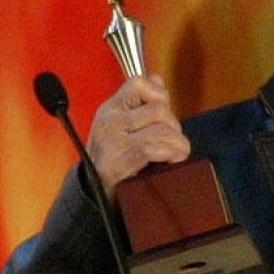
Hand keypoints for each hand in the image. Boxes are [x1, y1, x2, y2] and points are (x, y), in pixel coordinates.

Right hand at [85, 74, 190, 200]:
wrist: (95, 196)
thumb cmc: (118, 159)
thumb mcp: (125, 127)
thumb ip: (142, 102)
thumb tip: (157, 78)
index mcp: (110, 109)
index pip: (138, 83)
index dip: (160, 95)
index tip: (165, 115)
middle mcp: (108, 122)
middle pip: (159, 109)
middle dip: (175, 127)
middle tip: (172, 142)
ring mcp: (111, 143)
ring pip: (161, 130)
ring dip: (178, 144)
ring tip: (175, 154)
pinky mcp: (116, 164)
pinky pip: (152, 149)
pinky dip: (170, 154)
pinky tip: (172, 160)